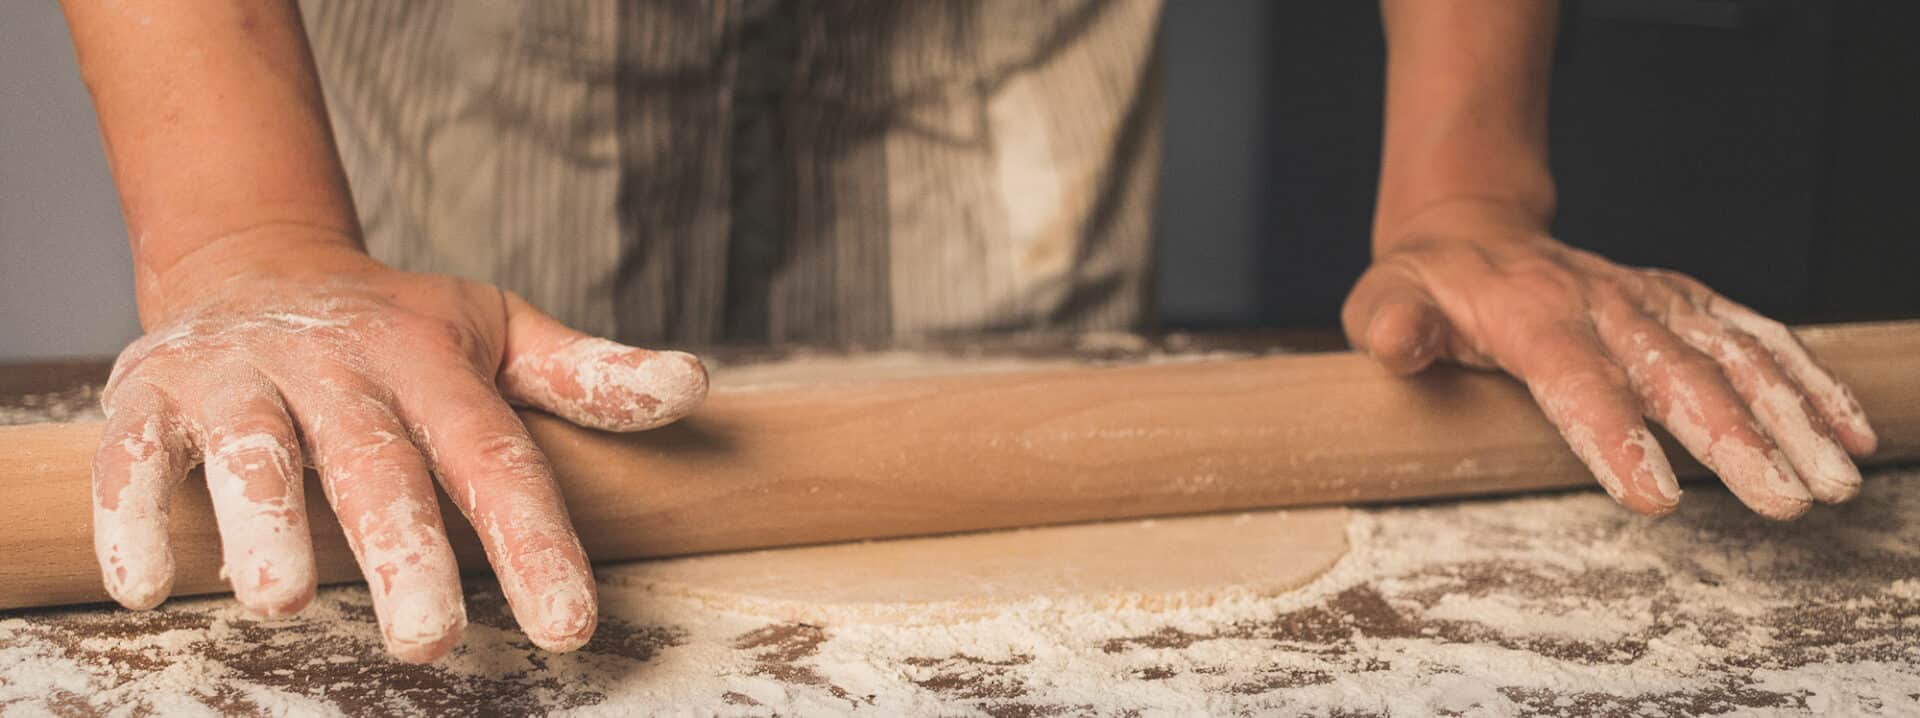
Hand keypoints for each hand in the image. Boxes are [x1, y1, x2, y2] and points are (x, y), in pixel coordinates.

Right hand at [92, 239, 706, 661]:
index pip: (493, 458)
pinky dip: (133, 512)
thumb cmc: (396, 330)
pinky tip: (147, 582)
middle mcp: (336, 366)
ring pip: (253, 452)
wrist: (256, 259)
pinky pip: (135, 456)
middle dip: (404, 549)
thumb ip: (587, 377)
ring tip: (281, 599)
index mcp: (430, 362)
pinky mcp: (151, 395)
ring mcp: (240, 377)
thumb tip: (694, 386)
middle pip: (376, 464)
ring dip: (265, 522)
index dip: (534, 542)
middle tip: (429, 639)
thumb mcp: (498, 337)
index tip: (570, 627)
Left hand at [1342, 203, 1875, 518]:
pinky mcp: (1688, 304)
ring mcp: (1655, 301)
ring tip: (1836, 478)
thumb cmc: (1425, 286)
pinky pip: (1757, 336)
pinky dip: (1807, 378)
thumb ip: (1390, 324)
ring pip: (1734, 356)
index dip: (1616, 436)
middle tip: (1785, 500)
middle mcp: (1606, 304)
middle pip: (1677, 375)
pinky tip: (1851, 429)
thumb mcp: (1382, 299)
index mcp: (1532, 316)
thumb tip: (1397, 342)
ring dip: (1791, 416)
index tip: (1656, 500)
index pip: (1578, 381)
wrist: (1472, 232)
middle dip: (1735, 440)